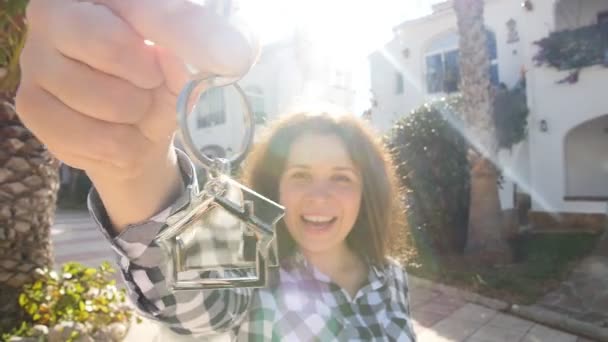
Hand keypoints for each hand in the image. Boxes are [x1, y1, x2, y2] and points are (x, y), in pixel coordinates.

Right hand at [16, 0, 258, 228]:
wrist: (137, 131)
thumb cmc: (163, 79)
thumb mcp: (198, 56)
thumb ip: (211, 45)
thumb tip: (228, 55)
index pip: (141, 7)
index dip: (178, 31)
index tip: (221, 57)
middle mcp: (52, 13)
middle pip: (111, 45)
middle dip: (149, 77)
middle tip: (149, 79)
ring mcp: (36, 60)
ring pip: (107, 100)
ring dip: (138, 115)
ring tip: (133, 107)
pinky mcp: (30, 105)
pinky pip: (93, 139)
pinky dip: (122, 145)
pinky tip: (117, 132)